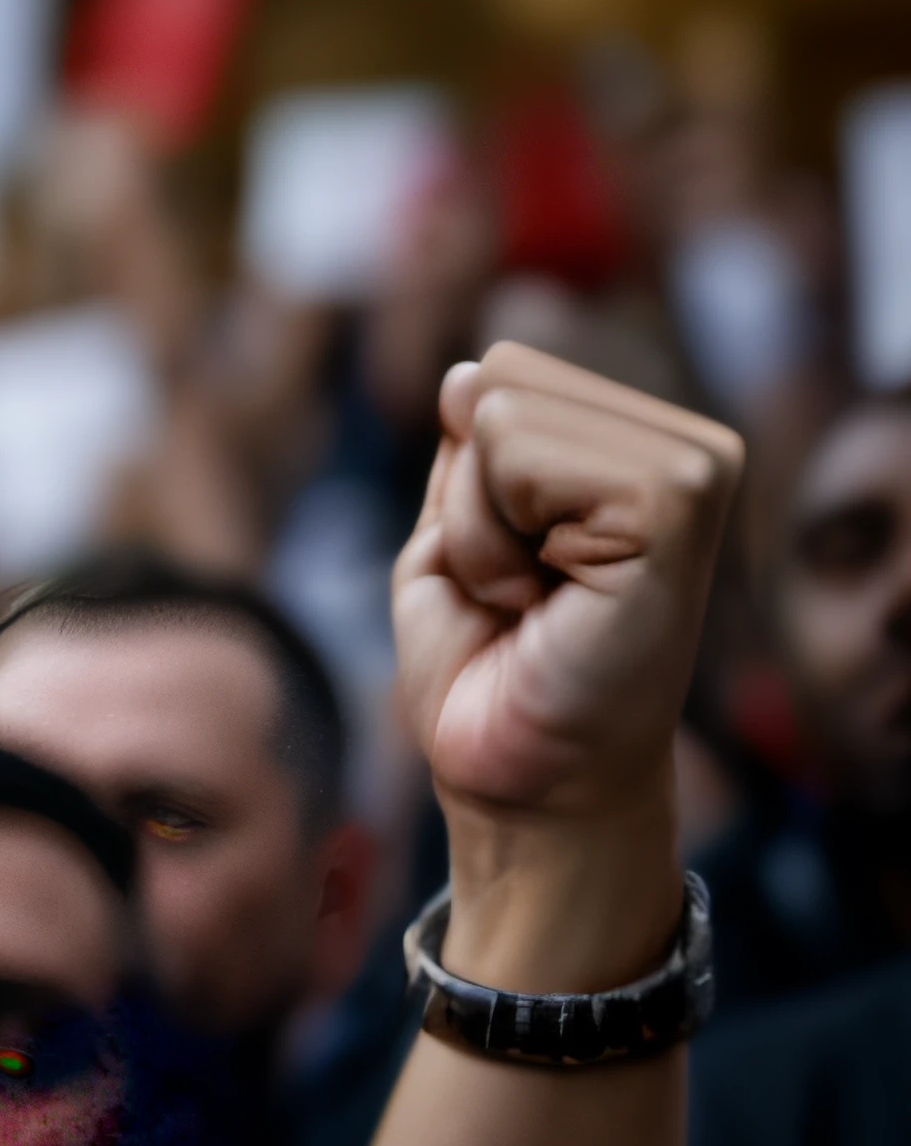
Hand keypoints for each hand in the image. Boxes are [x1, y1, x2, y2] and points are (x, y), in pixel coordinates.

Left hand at [392, 342, 738, 982]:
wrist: (520, 776)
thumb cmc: (490, 669)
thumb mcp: (455, 536)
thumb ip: (470, 448)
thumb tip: (470, 369)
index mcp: (632, 446)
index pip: (498, 373)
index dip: (466, 481)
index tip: (513, 569)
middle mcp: (678, 445)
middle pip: (499, 382)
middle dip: (470, 501)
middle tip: (523, 593)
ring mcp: (689, 466)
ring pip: (502, 415)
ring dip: (481, 527)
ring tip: (536, 600)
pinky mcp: (682, 500)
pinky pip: (518, 456)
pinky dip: (496, 541)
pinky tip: (550, 601)